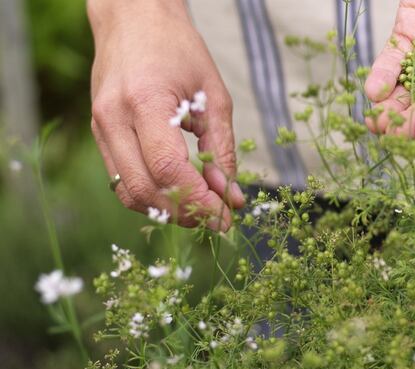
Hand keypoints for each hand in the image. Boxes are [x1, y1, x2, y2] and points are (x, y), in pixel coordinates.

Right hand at [88, 0, 243, 230]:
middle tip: (216, 219)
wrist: (132, 19)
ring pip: (128, 192)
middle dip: (184, 213)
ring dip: (167, 210)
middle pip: (144, 189)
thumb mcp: (213, 95)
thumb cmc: (178, 50)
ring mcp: (100, 128)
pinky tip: (179, 194)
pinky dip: (152, 195)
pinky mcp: (99, 134)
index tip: (226, 217)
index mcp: (144, 101)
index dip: (199, 201)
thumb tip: (231, 197)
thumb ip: (222, 148)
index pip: (168, 169)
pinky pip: (121, 180)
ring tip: (200, 209)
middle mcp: (114, 118)